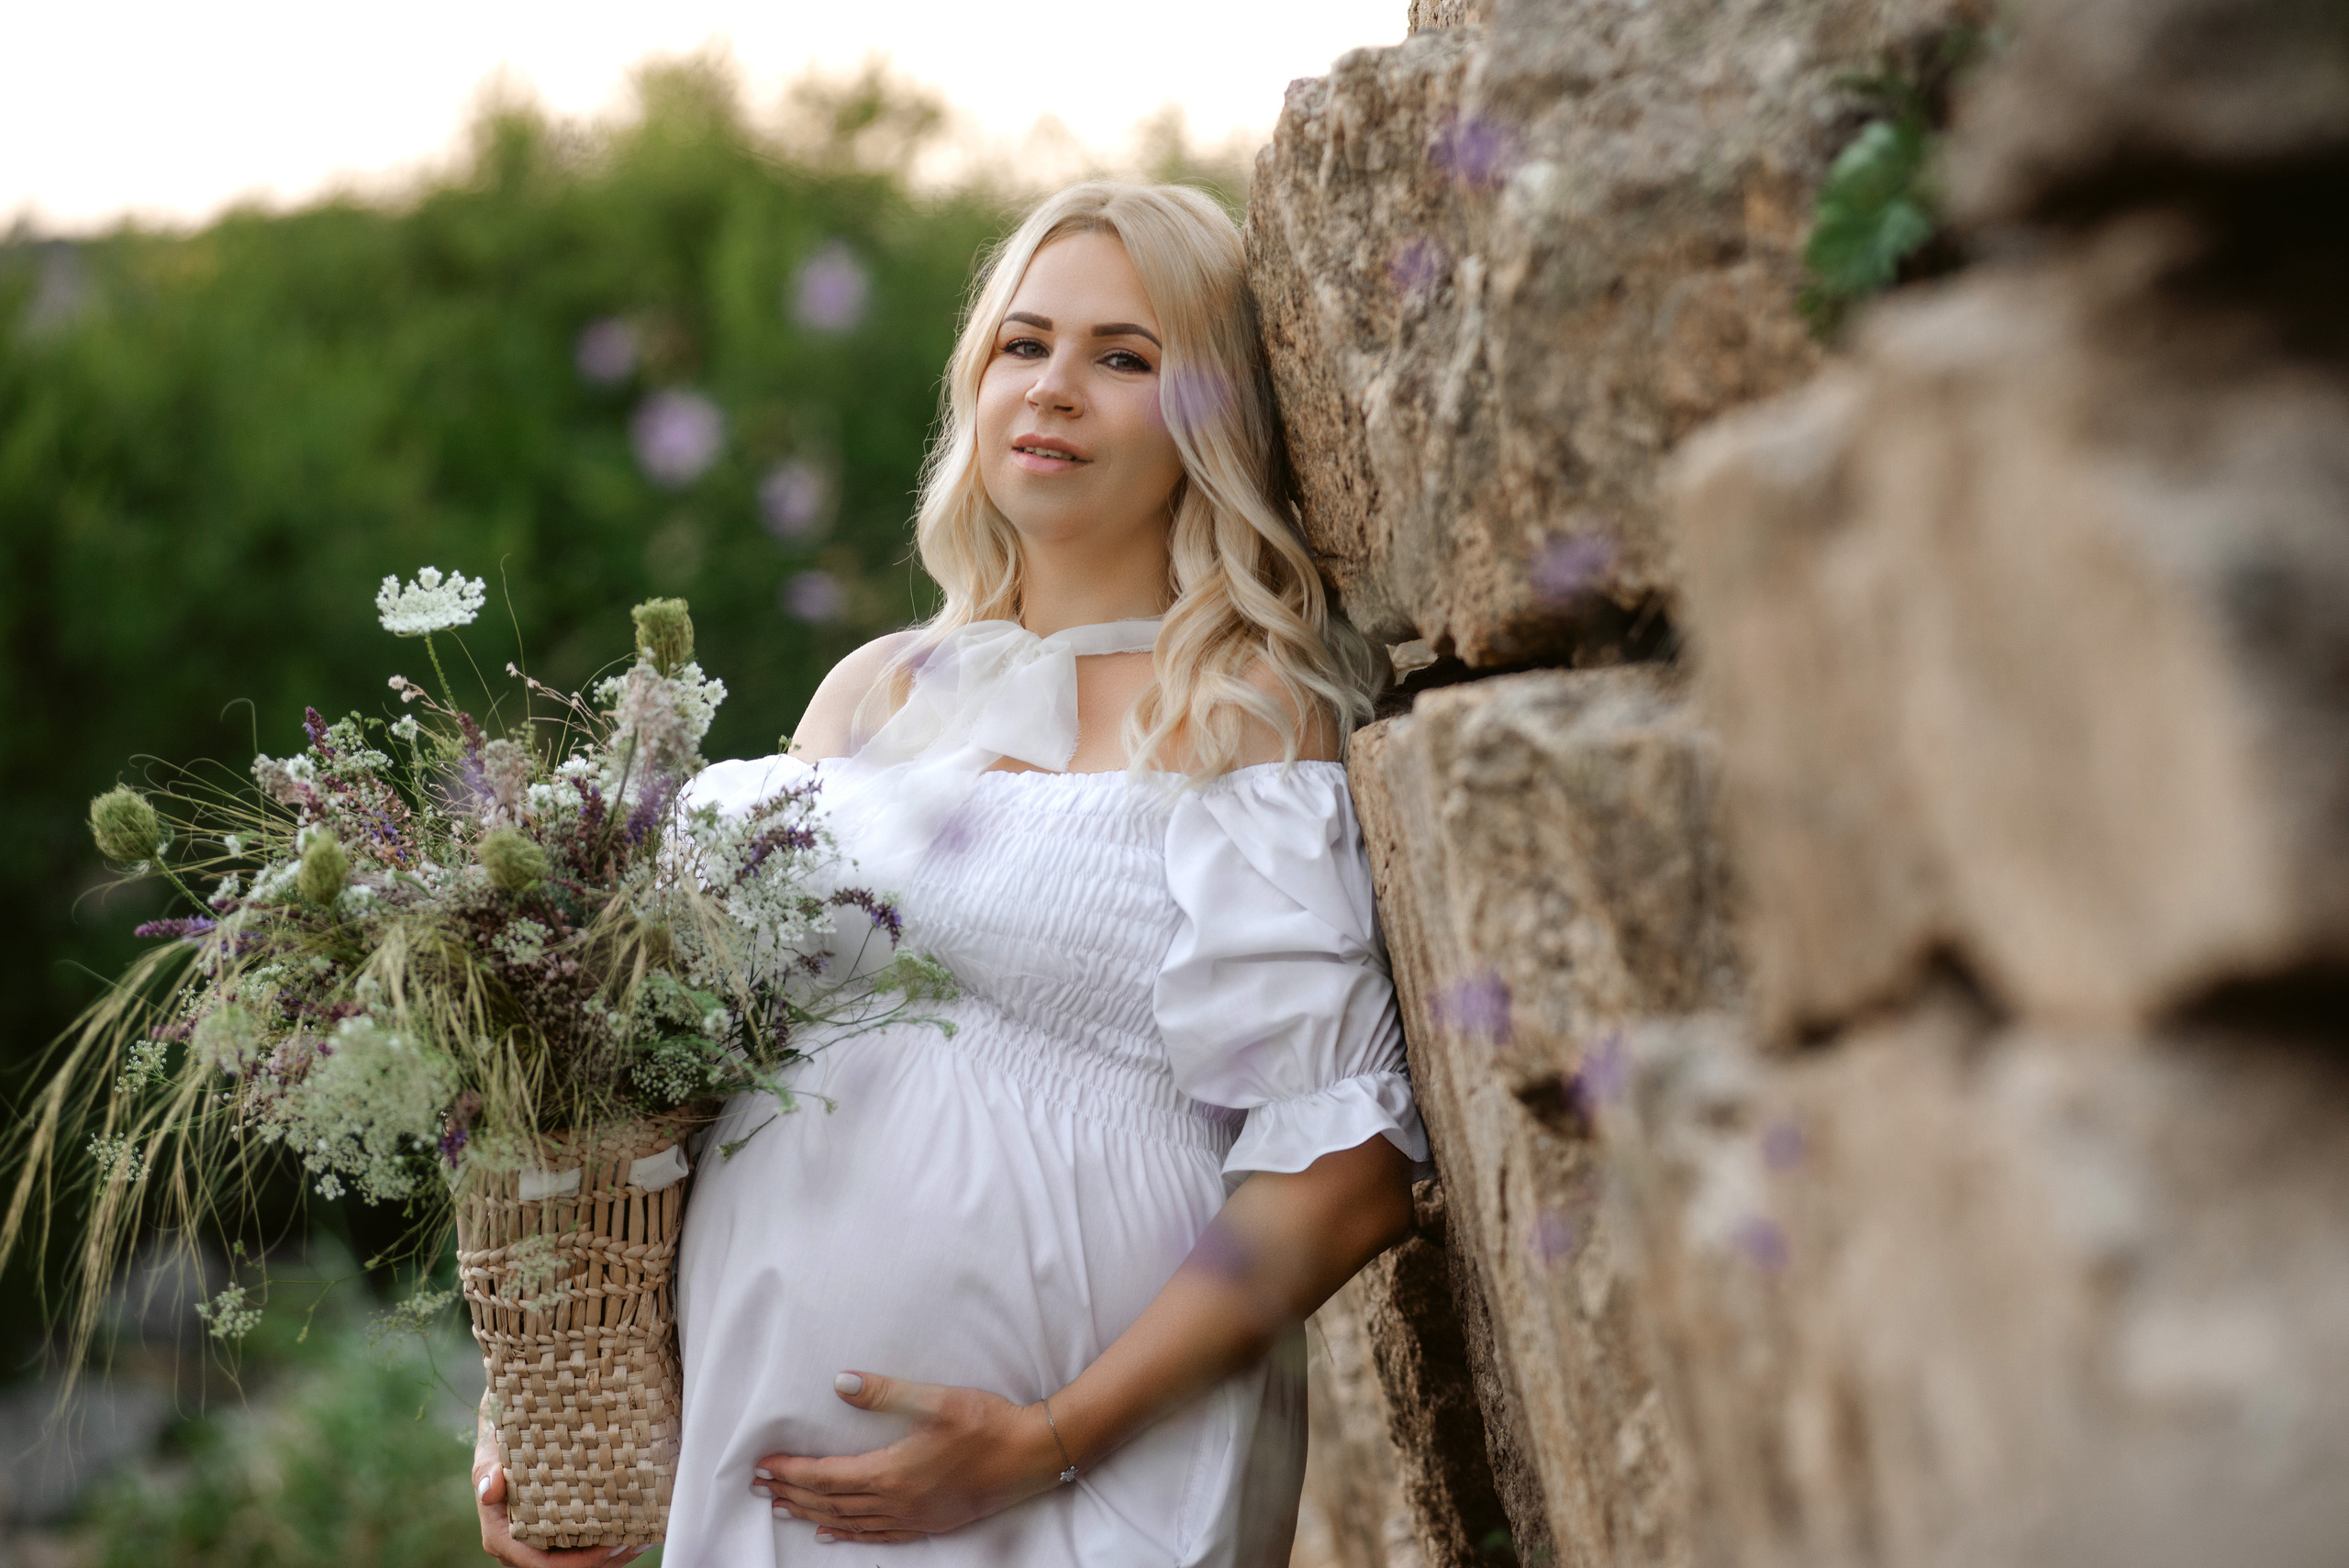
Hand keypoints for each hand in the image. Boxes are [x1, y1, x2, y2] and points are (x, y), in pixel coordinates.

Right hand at [473, 1415, 647, 1566]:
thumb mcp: (490, 1455)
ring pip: (579, 1562)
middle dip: (603, 1560)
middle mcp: (522, 1548)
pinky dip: (610, 1543)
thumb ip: (488, 1472)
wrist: (504, 1439)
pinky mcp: (557, 1534)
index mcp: (503, 1538)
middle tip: (637, 1541)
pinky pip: (584, 1548)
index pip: (543, 1564)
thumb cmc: (498, 1448)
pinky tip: (637, 1532)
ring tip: (644, 1538)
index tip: (612, 1546)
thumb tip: (490, 1490)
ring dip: (613, 1555)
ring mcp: (541, 1544)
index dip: (580, 1562)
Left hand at [751, 1371, 1066, 1543]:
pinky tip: (833, 1533)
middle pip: (831, 1502)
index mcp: (892, 1473)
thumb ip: (887, 1393)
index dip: (792, 1472)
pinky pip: (877, 1535)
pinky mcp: (929, 1523)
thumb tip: (841, 1383)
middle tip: (759, 1488)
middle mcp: (897, 1502)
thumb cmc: (986, 1423)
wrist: (1031, 1455)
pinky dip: (849, 1533)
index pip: (827, 1476)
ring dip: (813, 1514)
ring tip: (783, 1508)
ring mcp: (913, 1517)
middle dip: (792, 1494)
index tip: (763, 1466)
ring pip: (849, 1521)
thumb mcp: (936, 1400)